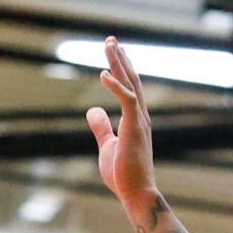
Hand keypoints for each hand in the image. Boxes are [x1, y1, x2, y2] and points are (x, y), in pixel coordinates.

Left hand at [86, 37, 158, 207]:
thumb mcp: (107, 145)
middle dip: (120, 58)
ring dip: (119, 63)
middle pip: (131, 80)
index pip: (129, 88)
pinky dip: (114, 85)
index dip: (121, 69)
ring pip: (130, 84)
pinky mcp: (134, 128)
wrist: (136, 193)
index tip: (114, 53)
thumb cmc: (124, 174)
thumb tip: (92, 110)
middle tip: (111, 39)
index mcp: (135, 120)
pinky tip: (102, 73)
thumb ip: (101, 126)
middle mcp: (140, 116)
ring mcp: (139, 121)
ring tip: (109, 44)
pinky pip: (125, 100)